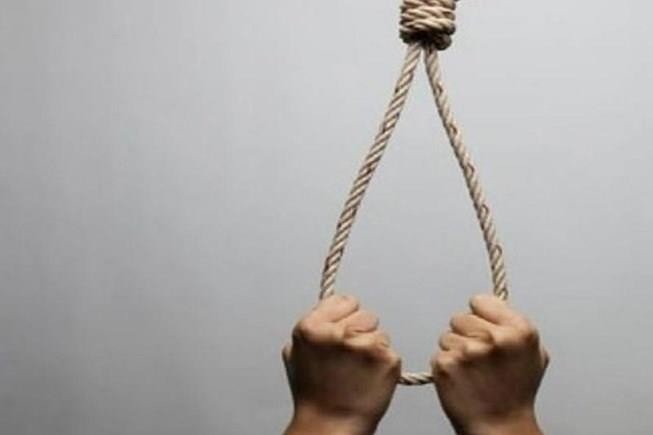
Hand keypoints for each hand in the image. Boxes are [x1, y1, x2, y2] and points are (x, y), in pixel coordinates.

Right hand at [283, 294, 400, 434]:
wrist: (330, 424)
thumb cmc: (313, 393)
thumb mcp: (295, 351)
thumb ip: (311, 325)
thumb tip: (327, 308)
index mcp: (311, 326)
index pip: (345, 300)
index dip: (345, 316)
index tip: (342, 333)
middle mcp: (337, 332)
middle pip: (366, 313)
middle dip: (361, 330)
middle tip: (349, 357)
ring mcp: (364, 345)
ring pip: (380, 331)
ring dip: (373, 346)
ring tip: (358, 369)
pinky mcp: (386, 359)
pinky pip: (391, 350)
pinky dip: (383, 363)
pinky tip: (369, 377)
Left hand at [431, 294, 548, 434]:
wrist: (500, 427)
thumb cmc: (516, 393)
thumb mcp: (533, 352)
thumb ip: (514, 324)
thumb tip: (494, 304)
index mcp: (519, 329)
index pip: (480, 300)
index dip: (481, 315)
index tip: (484, 329)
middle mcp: (494, 337)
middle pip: (460, 317)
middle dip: (466, 333)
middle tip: (479, 357)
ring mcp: (468, 350)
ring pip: (446, 335)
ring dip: (455, 350)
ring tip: (471, 371)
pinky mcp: (446, 364)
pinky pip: (438, 353)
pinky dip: (446, 365)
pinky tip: (461, 379)